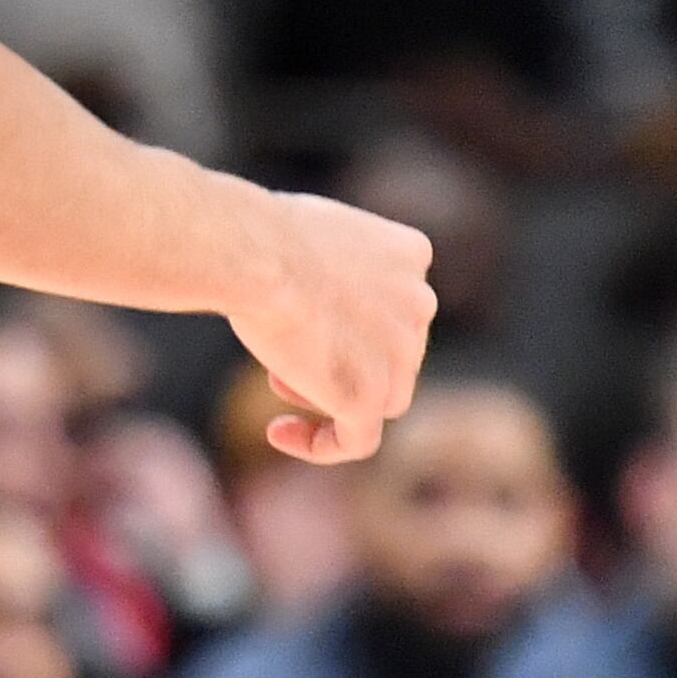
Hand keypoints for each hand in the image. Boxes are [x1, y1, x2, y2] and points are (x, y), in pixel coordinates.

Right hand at [228, 190, 435, 465]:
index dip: (351, 316)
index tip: (305, 315)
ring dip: (332, 393)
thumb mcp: (311, 233)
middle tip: (285, 349)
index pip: (393, 300)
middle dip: (342, 355)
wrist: (256, 254)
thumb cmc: (260, 234)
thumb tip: (310, 298)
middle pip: (390, 351)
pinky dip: (322, 444)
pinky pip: (357, 440)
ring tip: (276, 379)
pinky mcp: (371, 396)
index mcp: (410, 253)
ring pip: (382, 396)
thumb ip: (331, 267)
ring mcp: (402, 353)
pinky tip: (278, 434)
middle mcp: (420, 302)